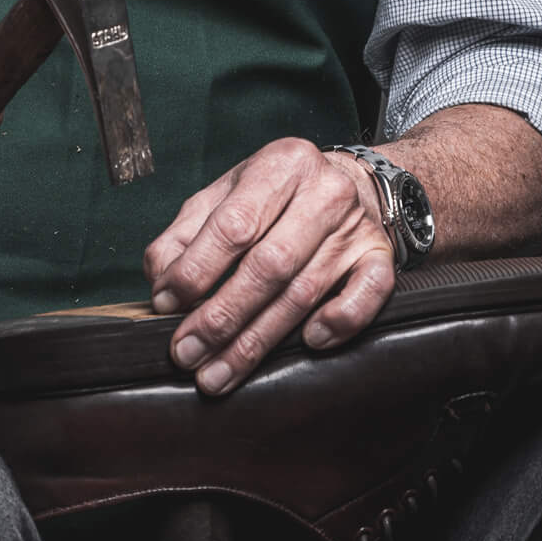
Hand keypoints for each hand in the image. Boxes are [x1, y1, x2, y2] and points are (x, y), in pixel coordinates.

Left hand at [142, 139, 396, 395]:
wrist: (351, 183)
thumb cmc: (276, 196)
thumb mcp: (226, 195)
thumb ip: (186, 233)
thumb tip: (160, 281)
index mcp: (279, 165)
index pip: (233, 224)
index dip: (196, 269)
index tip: (166, 303)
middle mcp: (323, 192)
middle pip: (268, 265)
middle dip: (221, 317)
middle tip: (186, 353)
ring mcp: (356, 226)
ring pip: (304, 292)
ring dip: (256, 341)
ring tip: (217, 374)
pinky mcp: (381, 256)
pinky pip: (367, 295)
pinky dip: (339, 322)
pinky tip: (308, 343)